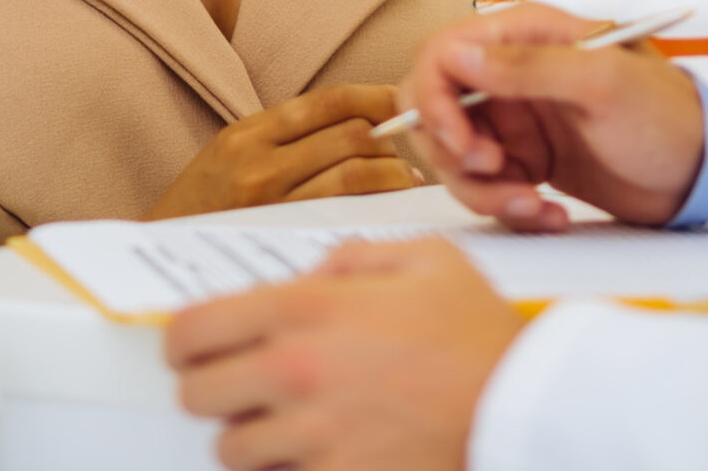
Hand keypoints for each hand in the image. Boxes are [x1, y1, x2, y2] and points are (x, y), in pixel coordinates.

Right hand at [145, 85, 418, 220]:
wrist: (156, 256)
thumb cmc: (200, 205)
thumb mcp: (231, 152)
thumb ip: (284, 135)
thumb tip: (355, 123)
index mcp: (248, 132)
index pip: (328, 100)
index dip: (374, 97)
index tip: (399, 102)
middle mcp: (259, 160)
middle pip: (349, 134)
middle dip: (390, 136)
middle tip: (411, 142)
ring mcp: (271, 200)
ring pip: (354, 172)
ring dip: (394, 170)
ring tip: (410, 174)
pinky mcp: (282, 233)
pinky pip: (344, 208)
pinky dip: (379, 197)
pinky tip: (393, 197)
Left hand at [167, 237, 520, 470]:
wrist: (523, 404)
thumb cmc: (477, 333)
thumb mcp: (423, 258)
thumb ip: (351, 257)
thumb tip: (311, 276)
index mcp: (305, 310)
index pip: (192, 330)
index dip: (184, 339)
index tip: (194, 346)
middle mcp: (296, 374)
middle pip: (196, 394)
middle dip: (214, 386)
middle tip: (244, 382)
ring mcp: (313, 438)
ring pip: (231, 449)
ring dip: (252, 435)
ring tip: (291, 421)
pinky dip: (290, 470)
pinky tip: (321, 451)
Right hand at [396, 2, 705, 231]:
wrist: (705, 173)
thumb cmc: (669, 116)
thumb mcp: (602, 83)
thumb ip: (527, 67)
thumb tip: (456, 56)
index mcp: (527, 34)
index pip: (442, 54)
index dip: (435, 101)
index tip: (463, 145)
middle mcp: (513, 73)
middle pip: (436, 109)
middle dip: (454, 153)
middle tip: (498, 176)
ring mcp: (518, 118)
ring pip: (455, 156)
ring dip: (484, 191)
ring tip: (534, 206)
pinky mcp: (527, 159)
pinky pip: (486, 186)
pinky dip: (508, 207)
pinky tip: (551, 214)